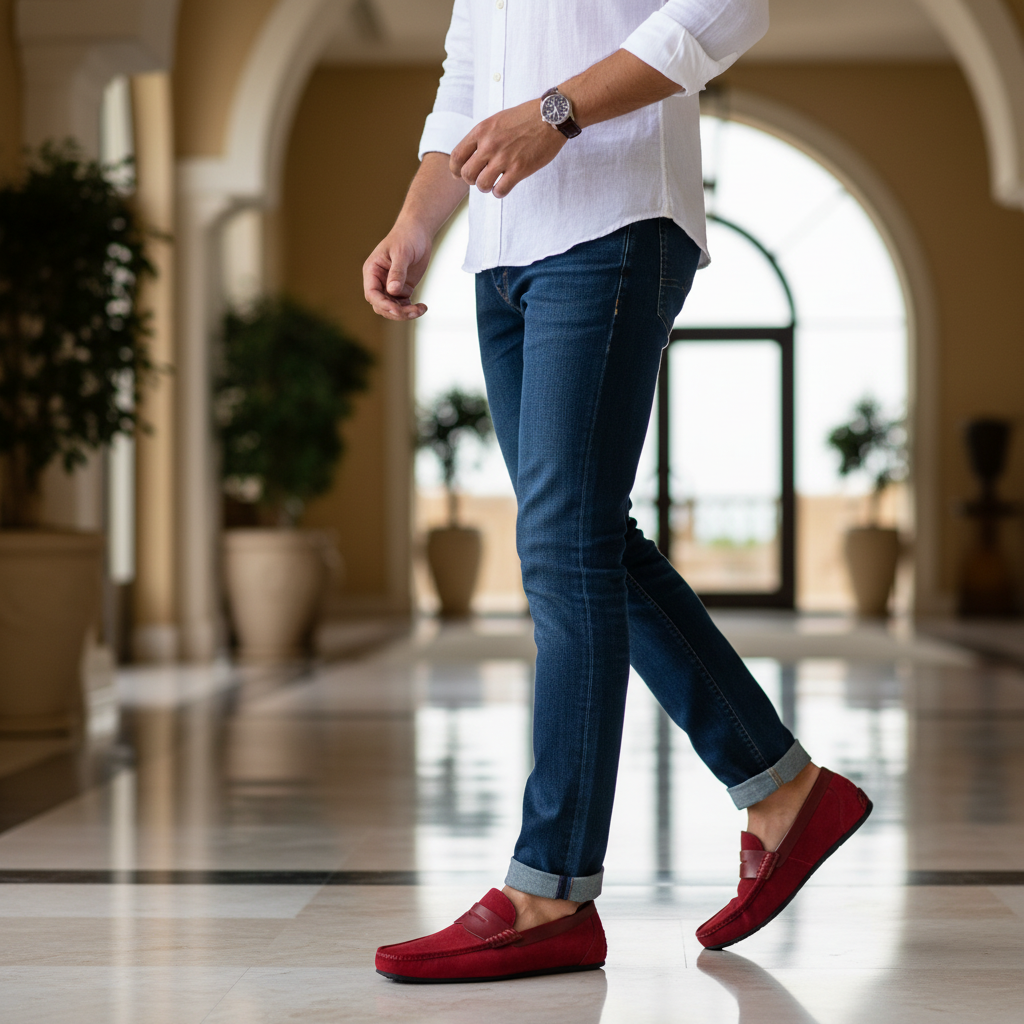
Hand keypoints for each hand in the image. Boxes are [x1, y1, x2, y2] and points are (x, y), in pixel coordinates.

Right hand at [363, 220, 432, 320]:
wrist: (419, 232)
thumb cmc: (407, 237)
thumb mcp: (402, 253)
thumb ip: (397, 272)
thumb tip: (392, 290)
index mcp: (372, 271)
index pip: (372, 294)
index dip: (382, 304)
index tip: (396, 309)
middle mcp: (379, 281)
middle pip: (382, 305)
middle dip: (396, 311)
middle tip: (414, 311)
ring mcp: (390, 286)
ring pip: (393, 308)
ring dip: (405, 313)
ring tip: (421, 309)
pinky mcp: (402, 289)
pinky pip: (403, 305)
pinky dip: (412, 309)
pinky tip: (422, 307)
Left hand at [450, 99, 565, 198]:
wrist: (550, 116)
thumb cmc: (525, 117)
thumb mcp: (497, 120)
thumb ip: (483, 136)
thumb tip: (472, 155)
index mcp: (482, 131)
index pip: (457, 156)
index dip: (455, 170)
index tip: (459, 175)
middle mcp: (489, 145)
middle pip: (467, 174)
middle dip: (472, 180)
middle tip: (481, 178)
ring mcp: (504, 158)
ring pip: (482, 185)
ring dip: (486, 187)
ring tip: (493, 183)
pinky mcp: (519, 169)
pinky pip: (500, 190)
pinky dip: (499, 192)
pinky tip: (504, 187)